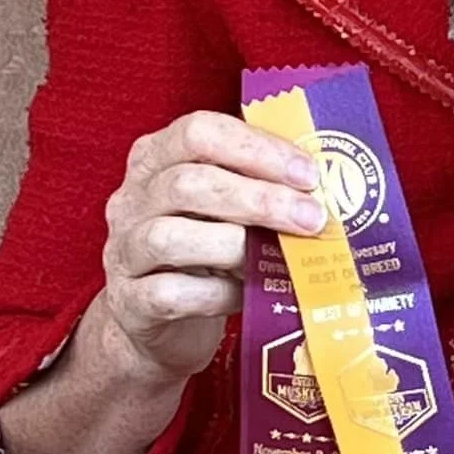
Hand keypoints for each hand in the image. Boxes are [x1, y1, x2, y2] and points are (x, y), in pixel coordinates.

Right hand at [100, 109, 325, 386]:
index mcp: (156, 158)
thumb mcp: (225, 207)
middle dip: (259, 199)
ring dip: (237, 245)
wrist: (156, 321)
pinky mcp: (129, 302)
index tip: (308, 173)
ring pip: (171, 237)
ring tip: (281, 257)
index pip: (199, 132)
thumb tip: (329, 185)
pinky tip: (249, 293)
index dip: (257, 149)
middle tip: (312, 217)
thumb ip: (259, 185)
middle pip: (188, 183)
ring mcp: (123, 250)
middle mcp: (131, 198)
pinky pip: (171, 293)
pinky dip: (217, 294)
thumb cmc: (205, 250)